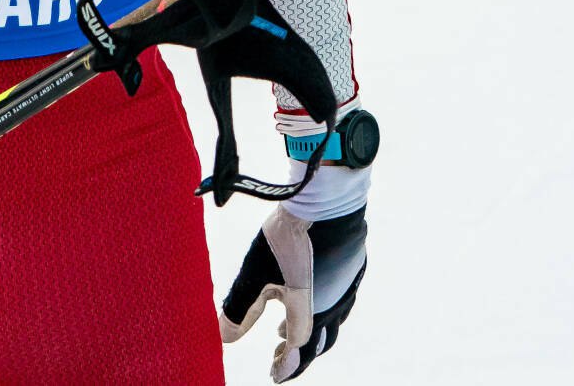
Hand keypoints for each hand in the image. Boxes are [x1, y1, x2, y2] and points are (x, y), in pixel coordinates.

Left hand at [219, 187, 367, 381]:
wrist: (321, 204)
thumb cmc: (284, 240)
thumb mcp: (254, 276)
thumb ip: (240, 308)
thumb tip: (224, 338)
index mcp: (310, 310)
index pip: (298, 348)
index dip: (285, 365)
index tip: (272, 375)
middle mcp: (332, 305)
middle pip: (317, 343)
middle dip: (296, 356)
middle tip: (276, 362)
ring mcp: (345, 289)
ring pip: (329, 323)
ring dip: (307, 334)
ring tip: (281, 335)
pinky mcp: (349, 272)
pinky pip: (336, 302)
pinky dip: (318, 312)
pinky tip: (300, 299)